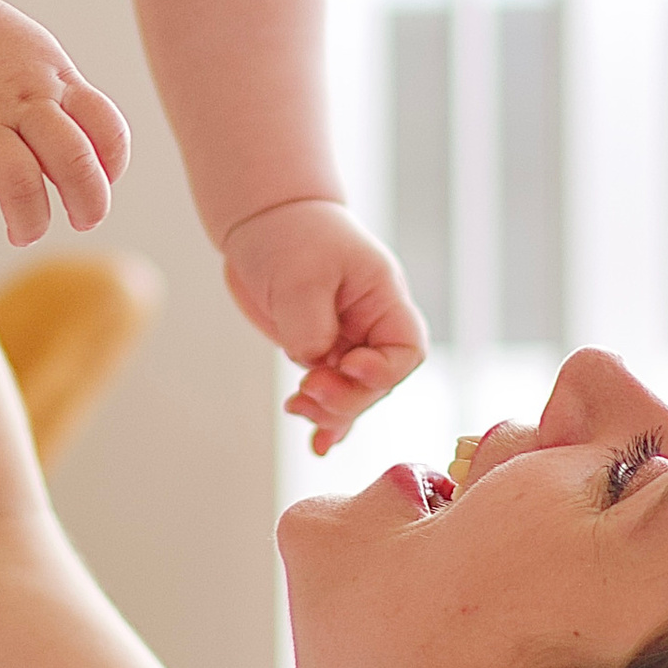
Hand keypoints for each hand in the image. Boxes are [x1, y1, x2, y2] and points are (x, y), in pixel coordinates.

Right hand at [0, 0, 130, 256]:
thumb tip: (90, 158)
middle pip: (73, 160)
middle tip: (79, 220)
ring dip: (30, 220)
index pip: (106, 129)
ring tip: (23, 232)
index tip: (100, 180)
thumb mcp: (39, 58)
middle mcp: (20, 104)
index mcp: (53, 84)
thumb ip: (64, 98)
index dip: (112, 165)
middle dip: (88, 204)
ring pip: (18, 181)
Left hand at [222, 199, 427, 448]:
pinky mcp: (319, 353)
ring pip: (351, 394)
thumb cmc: (291, 234)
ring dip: (328, 409)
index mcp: (383, 299)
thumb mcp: (301, 275)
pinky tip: (317, 444)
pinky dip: (325, 419)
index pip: (406, 350)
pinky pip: (332, 394)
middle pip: (378, 382)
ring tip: (297, 406)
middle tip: (308, 391)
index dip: (383, 371)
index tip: (347, 365)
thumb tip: (313, 363)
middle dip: (346, 396)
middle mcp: (370, 325)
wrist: (260, 223)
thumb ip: (311, 324)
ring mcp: (345, 342)